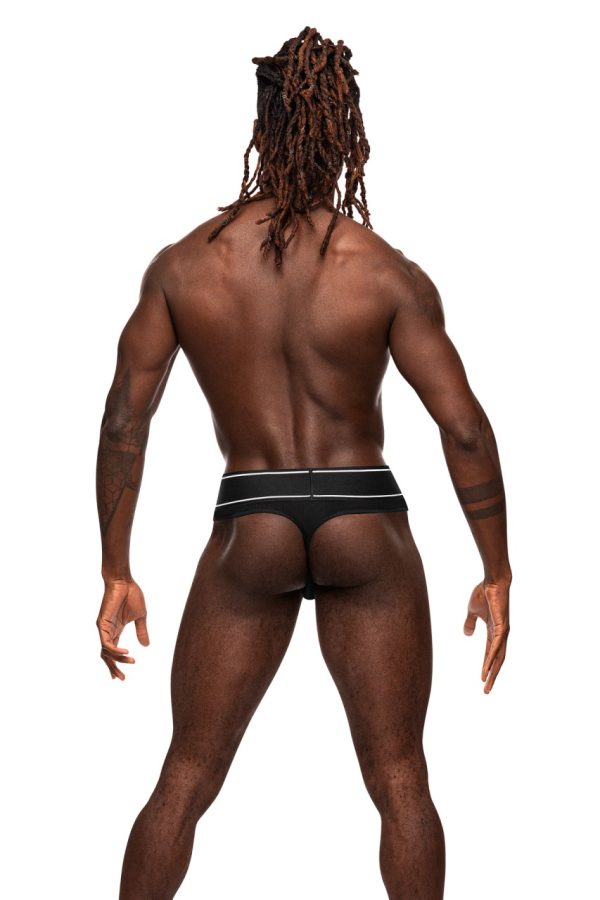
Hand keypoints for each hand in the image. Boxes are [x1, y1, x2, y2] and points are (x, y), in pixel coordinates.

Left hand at [96, 578, 149, 680]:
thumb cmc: (131, 595)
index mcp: (116, 630)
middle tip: (121, 678)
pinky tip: (126, 653)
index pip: (113, 651)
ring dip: (117, 660)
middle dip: (113, 668)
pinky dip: (114, 650)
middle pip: (106, 655)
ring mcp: (104, 628)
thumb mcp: (140, 617)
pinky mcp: (102, 624)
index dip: (116, 664)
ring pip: (106, 651)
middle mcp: (108, 631)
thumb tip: (146, 646)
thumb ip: (141, 631)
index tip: (121, 676)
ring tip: (130, 663)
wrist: (124, 581)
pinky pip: (106, 642)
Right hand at [463, 579, 509, 693]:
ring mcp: (503, 632)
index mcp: (494, 631)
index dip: (486, 666)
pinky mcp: (502, 627)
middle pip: (497, 660)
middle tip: (486, 690)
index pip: (490, 653)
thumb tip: (467, 634)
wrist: (492, 581)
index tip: (482, 679)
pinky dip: (492, 657)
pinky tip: (489, 667)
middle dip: (492, 675)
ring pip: (498, 657)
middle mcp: (501, 634)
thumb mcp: (472, 611)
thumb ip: (470, 623)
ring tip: (486, 684)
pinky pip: (497, 646)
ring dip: (492, 671)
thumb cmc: (484, 593)